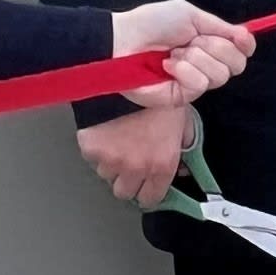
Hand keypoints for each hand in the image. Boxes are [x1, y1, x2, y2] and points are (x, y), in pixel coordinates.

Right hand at [77, 100, 192, 205]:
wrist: (126, 77)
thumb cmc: (157, 94)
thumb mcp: (182, 118)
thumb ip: (184, 145)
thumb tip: (184, 166)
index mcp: (161, 164)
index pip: (151, 198)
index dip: (148, 192)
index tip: (147, 185)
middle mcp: (136, 167)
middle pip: (124, 192)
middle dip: (127, 181)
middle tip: (129, 164)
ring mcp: (111, 160)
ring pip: (106, 175)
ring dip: (111, 164)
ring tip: (117, 142)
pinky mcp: (91, 150)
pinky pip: (92, 158)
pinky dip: (97, 150)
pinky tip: (105, 132)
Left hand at [108, 0, 251, 109]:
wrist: (124, 39)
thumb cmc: (152, 24)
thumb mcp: (190, 15)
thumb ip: (220, 26)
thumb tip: (246, 35)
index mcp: (210, 44)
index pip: (242, 52)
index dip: (245, 45)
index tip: (239, 36)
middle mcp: (206, 65)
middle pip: (237, 65)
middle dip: (216, 47)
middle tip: (192, 41)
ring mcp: (194, 82)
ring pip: (220, 75)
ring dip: (196, 58)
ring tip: (174, 53)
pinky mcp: (181, 97)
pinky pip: (199, 85)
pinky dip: (184, 71)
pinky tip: (167, 65)